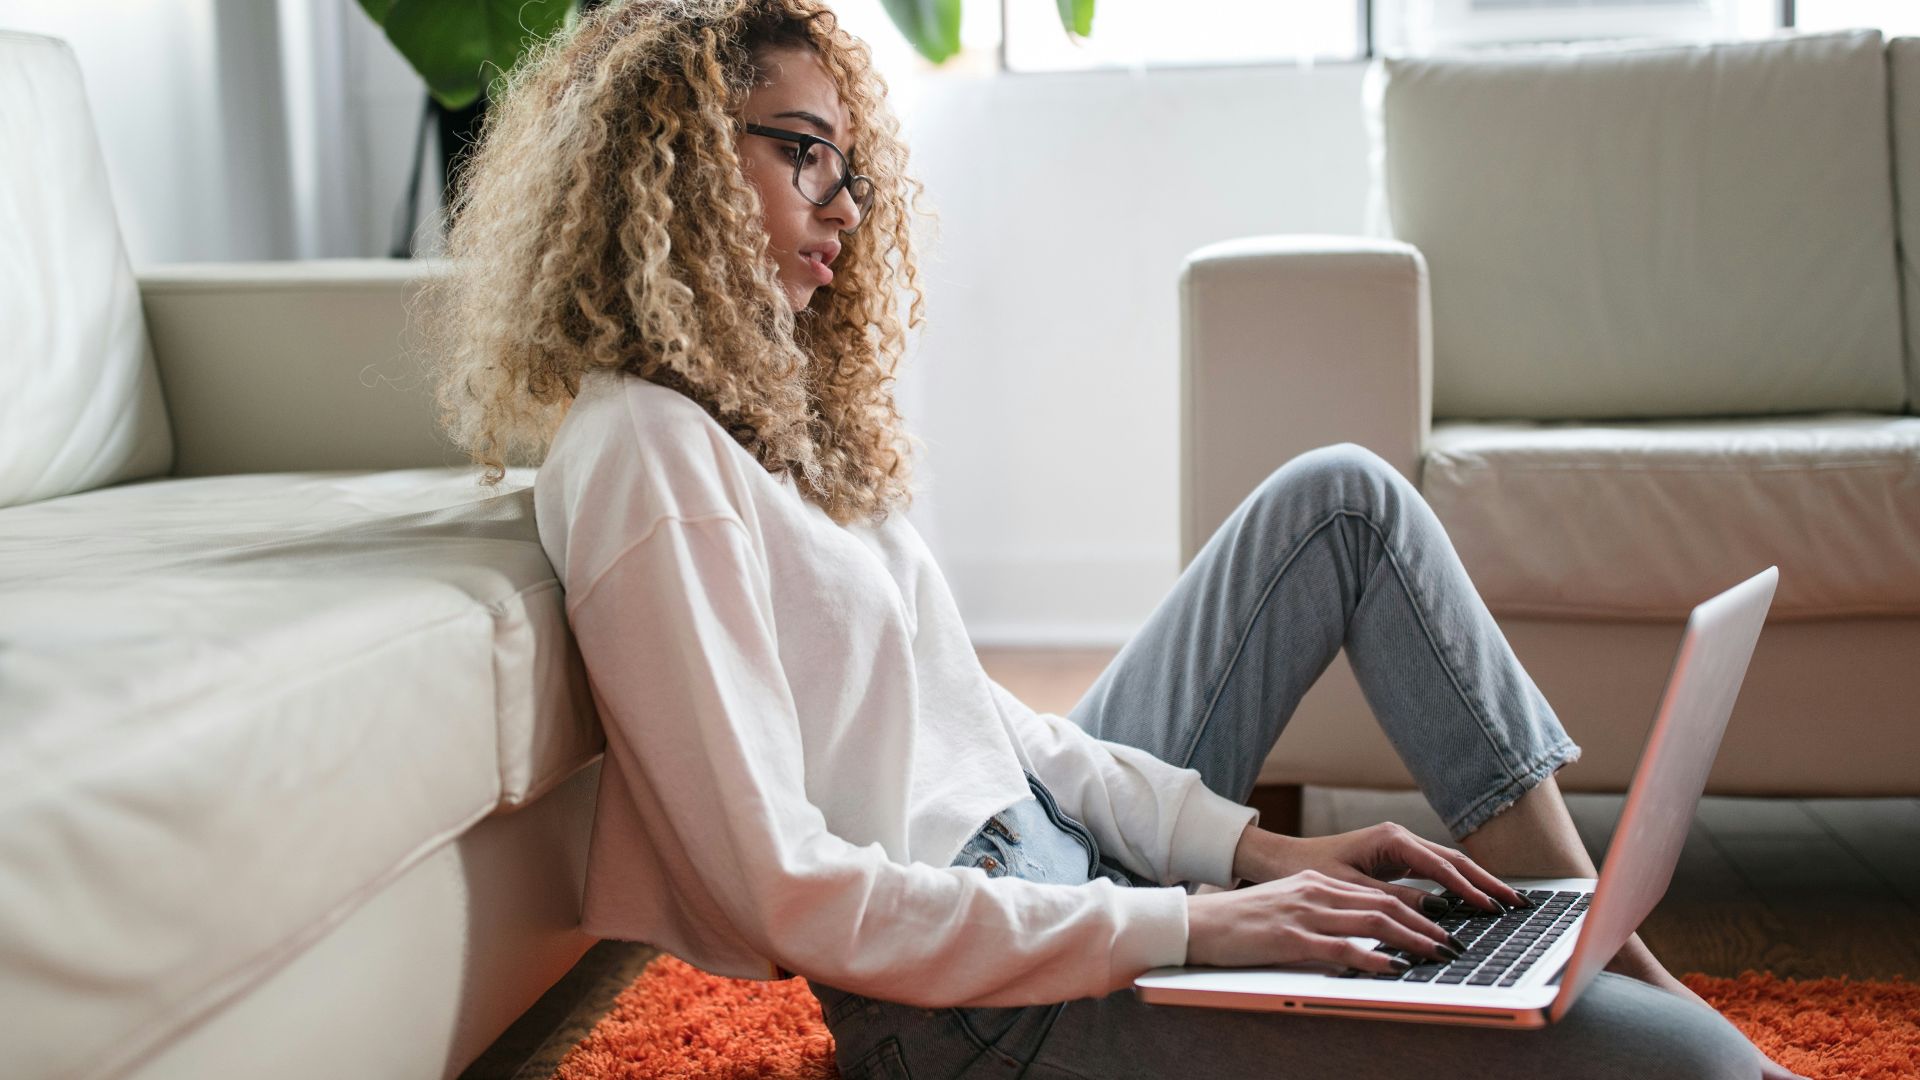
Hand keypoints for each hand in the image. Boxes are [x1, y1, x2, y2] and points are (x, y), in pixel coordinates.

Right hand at [1186, 869, 1458, 970]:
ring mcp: (1304, 913)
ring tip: (1437, 954)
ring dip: (1411, 940)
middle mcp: (1316, 891)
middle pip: (1383, 905)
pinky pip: (1341, 947)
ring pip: (1372, 922)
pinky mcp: (1290, 938)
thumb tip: (1357, 933)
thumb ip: (1320, 913)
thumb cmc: (1239, 922)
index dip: (1414, 910)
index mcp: (1316, 883)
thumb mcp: (1286, 907)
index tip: (1440, 926)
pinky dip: (1373, 957)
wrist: (1198, 923)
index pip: (1377, 894)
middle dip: (1425, 925)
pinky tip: (1394, 967)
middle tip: (1452, 943)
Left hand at [1232, 820, 1526, 914]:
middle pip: (1454, 861)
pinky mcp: (1397, 859)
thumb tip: (1437, 912)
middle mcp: (1400, 838)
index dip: (1469, 889)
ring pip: (1448, 865)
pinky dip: (1457, 886)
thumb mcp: (1351, 889)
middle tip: (1517, 903)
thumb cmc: (1310, 871)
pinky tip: (1475, 901)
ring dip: (1477, 883)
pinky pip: (1435, 872)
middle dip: (1487, 882)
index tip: (1492, 908)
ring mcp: (1400, 847)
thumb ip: (1394, 900)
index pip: (1441, 867)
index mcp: (1391, 839)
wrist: (1284, 859)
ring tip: (1506, 903)